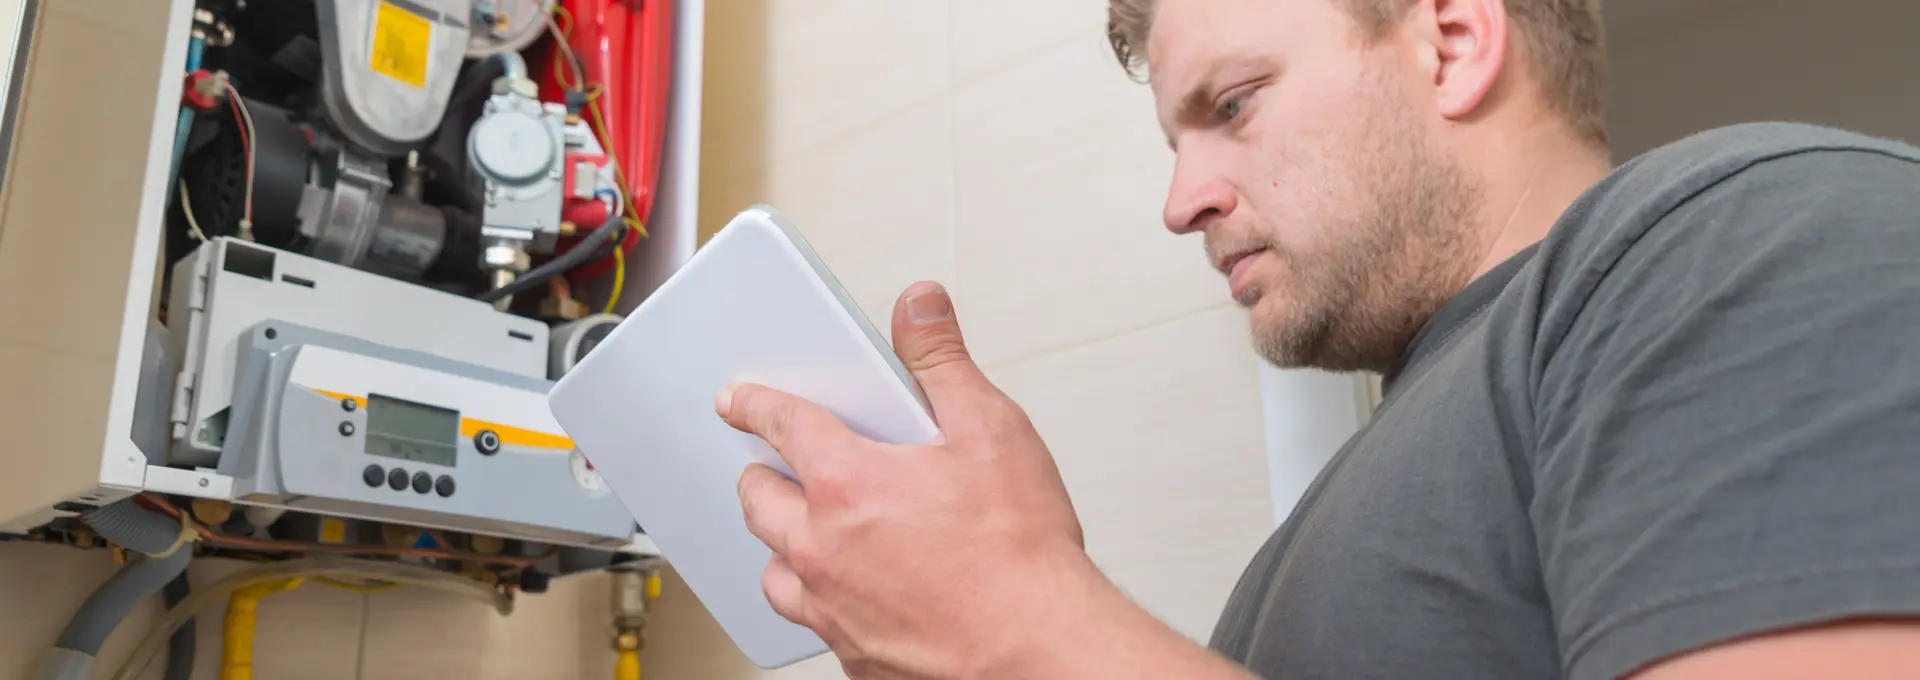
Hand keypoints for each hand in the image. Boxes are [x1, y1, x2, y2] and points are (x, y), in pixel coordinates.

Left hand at [717, 281, 1099, 676]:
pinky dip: (822, 601)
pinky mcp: (852, 654)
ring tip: (808, 533)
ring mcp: (832, 607)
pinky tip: (851, 593)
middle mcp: (823, 548)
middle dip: (761, 475)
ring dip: (783, 546)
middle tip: (774, 466)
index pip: (782, 424)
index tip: (737, 400)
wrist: (1038, 648)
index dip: (755, 404)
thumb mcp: (990, 429)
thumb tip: (919, 305)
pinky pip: (814, 622)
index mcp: (848, 483)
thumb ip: (943, 360)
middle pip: (759, 501)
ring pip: (775, 571)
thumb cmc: (1020, 552)